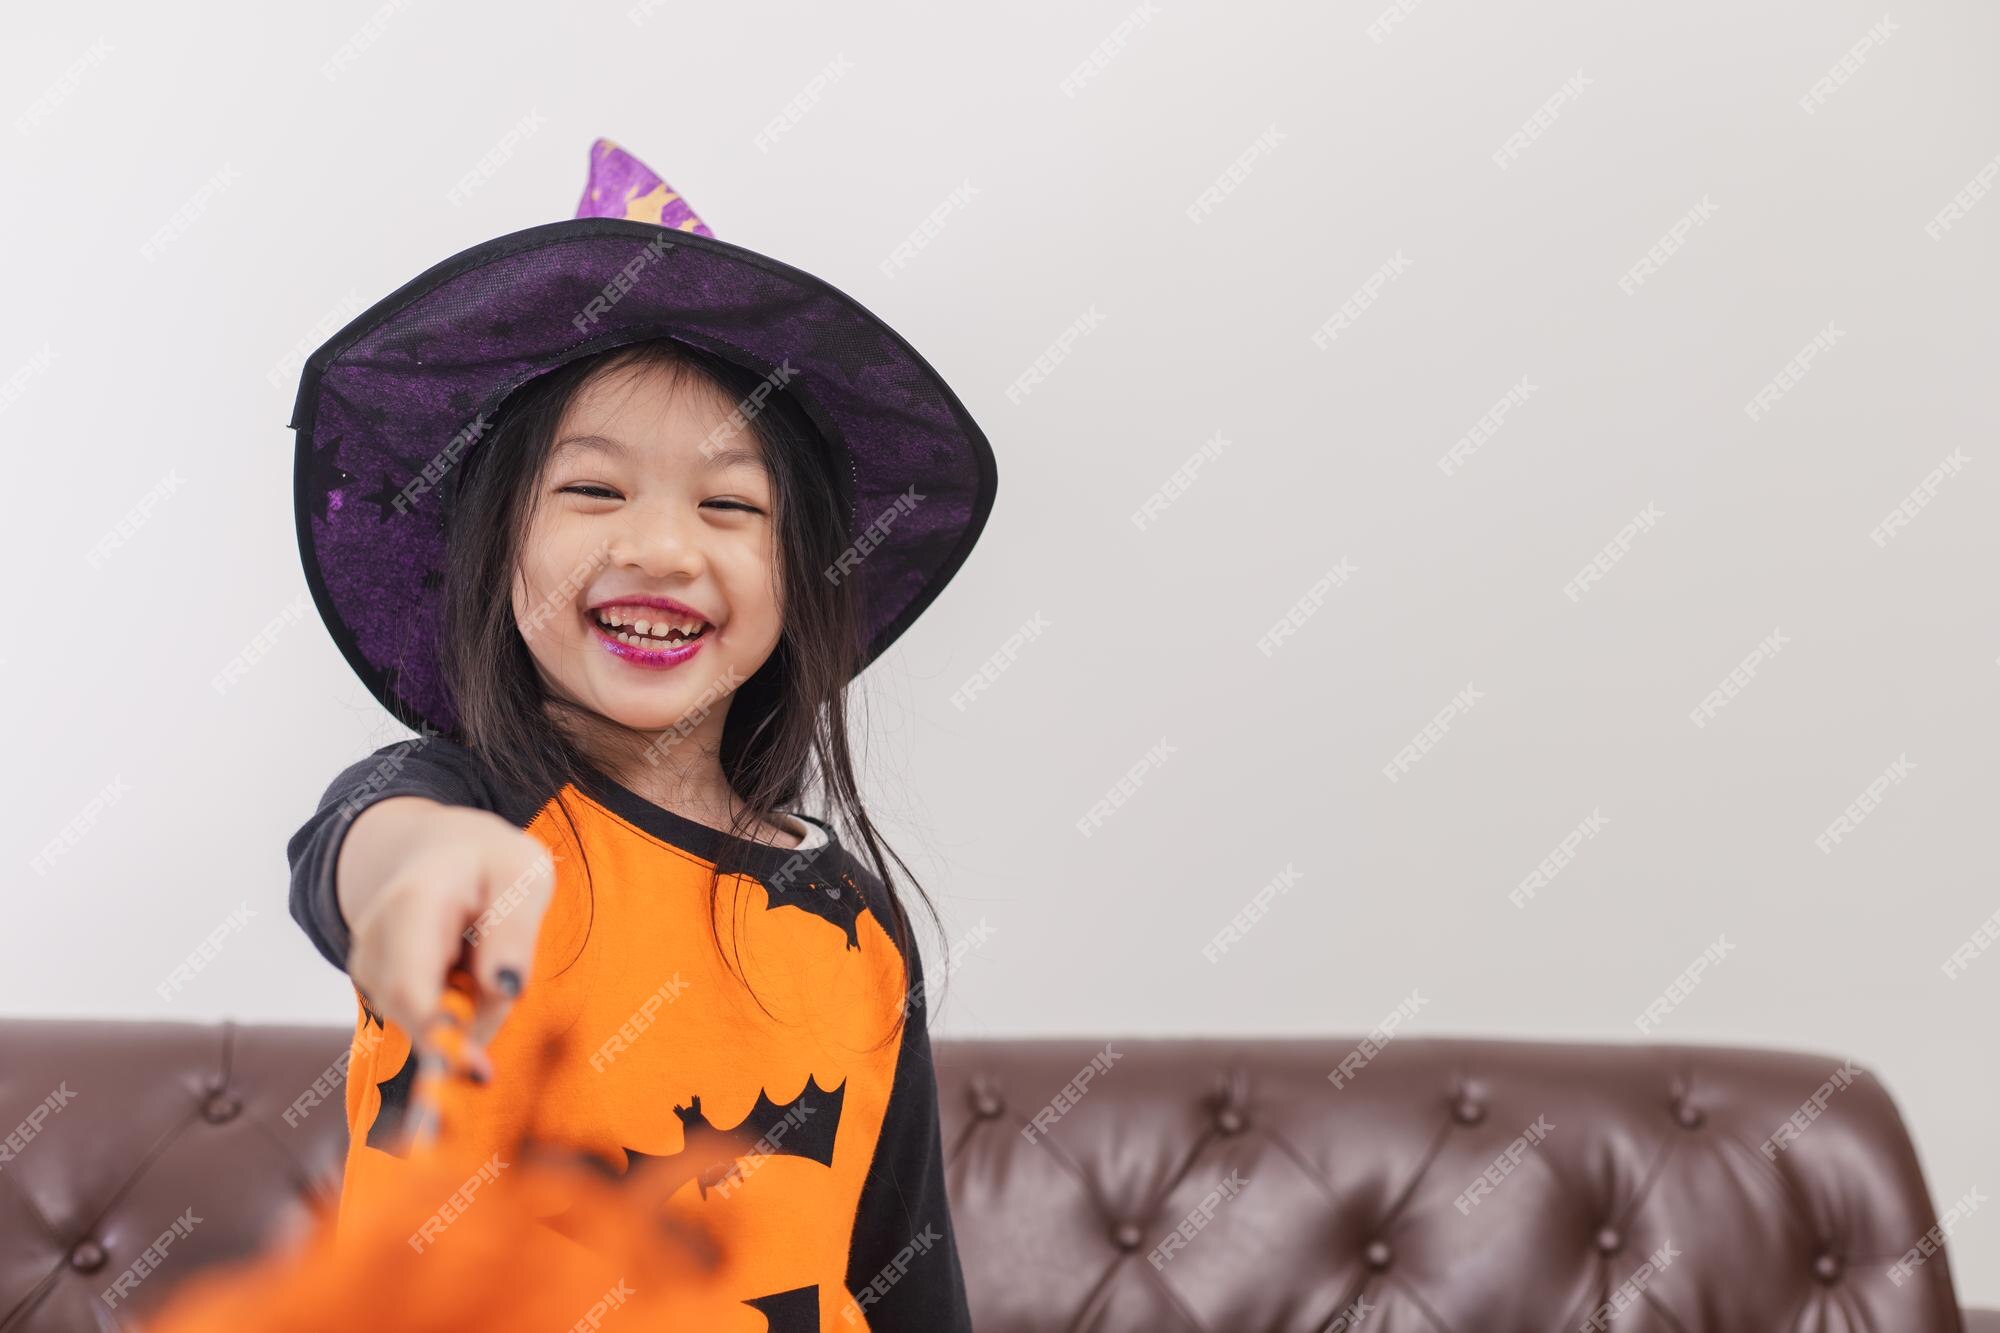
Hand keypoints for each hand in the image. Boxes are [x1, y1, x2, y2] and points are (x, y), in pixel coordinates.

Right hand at [340, 799, 556, 1079]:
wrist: (442, 852)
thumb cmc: (492, 864)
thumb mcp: (524, 875)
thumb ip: (515, 930)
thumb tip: (505, 988)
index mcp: (410, 906)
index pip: (409, 988)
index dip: (440, 1036)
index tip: (480, 1072)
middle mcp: (374, 942)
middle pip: (422, 1018)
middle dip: (477, 1018)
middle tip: (508, 976)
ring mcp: (368, 969)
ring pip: (428, 1026)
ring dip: (472, 1010)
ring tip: (485, 957)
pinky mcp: (377, 991)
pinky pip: (427, 1023)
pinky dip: (460, 1009)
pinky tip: (465, 970)